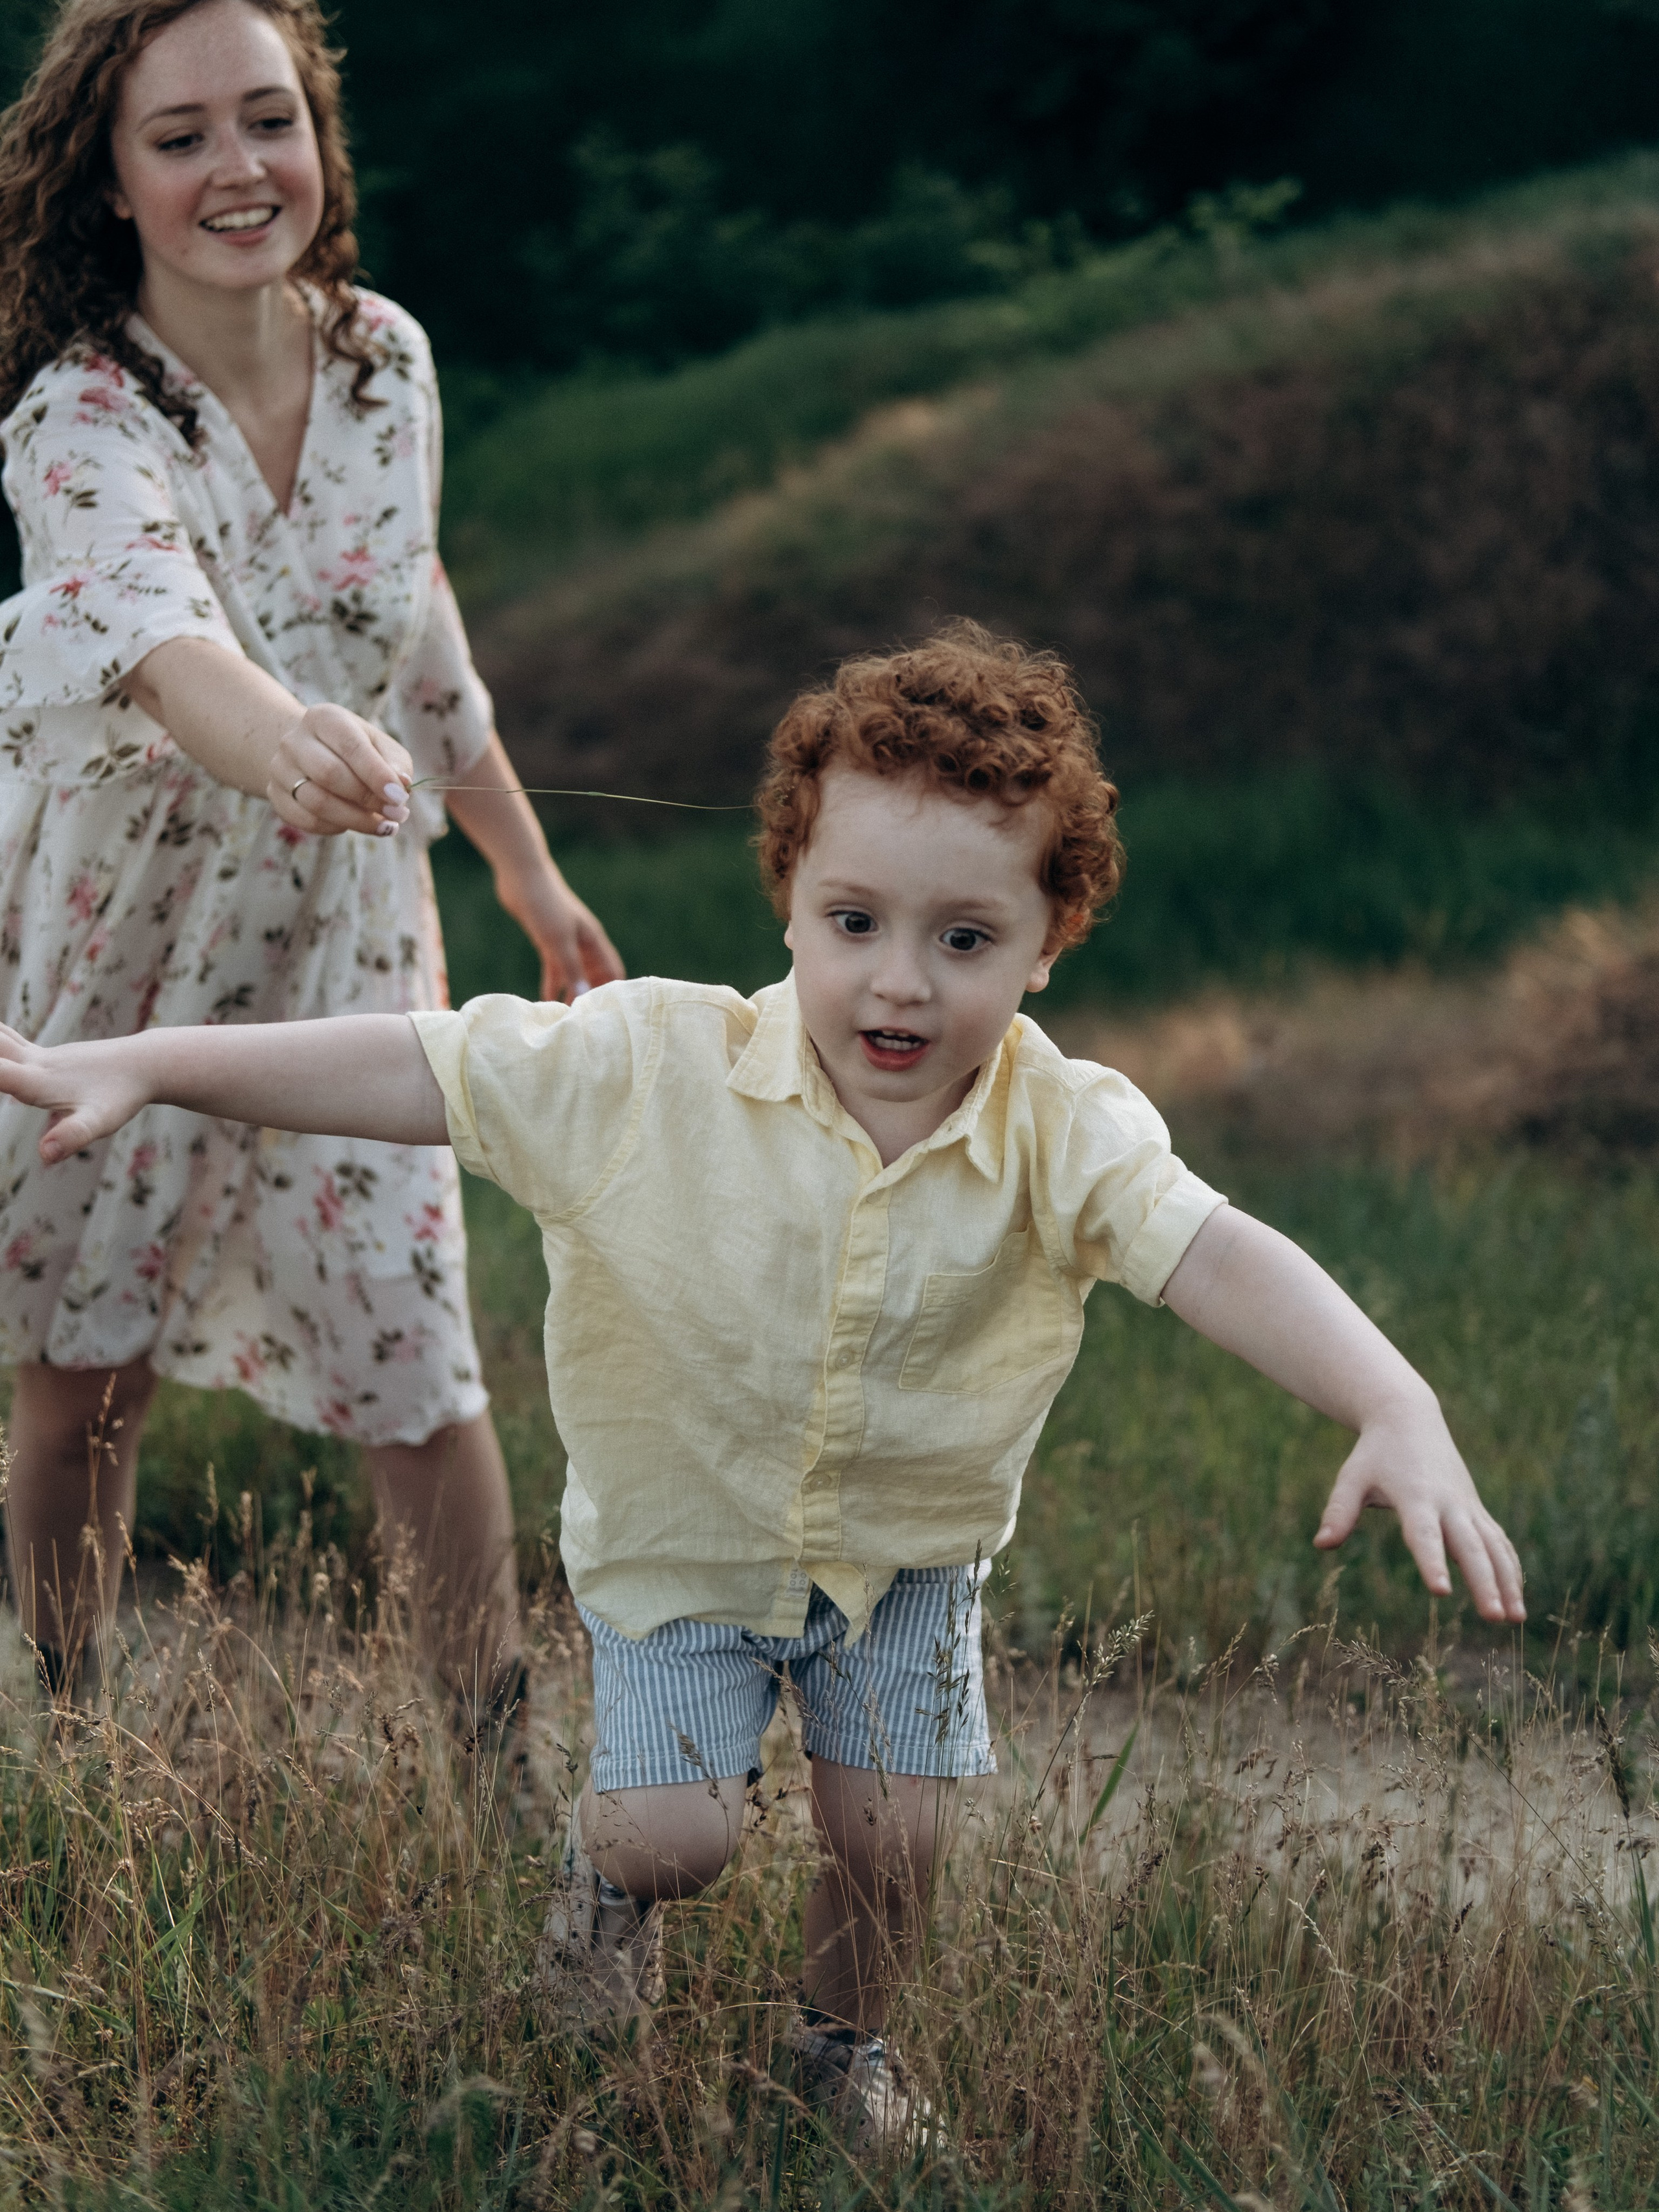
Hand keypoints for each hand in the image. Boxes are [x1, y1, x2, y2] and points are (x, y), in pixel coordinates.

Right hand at [0, 1026, 151, 1163]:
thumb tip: (45, 1155)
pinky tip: (0, 1041)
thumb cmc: (122, 1094)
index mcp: (37, 1081)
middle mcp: (36, 1063)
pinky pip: (14, 1042)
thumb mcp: (99, 1122)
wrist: (147, 1063)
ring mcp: (44, 1056)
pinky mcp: (53, 1056)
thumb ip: (72, 1136)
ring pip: (4, 1039)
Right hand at [268, 705, 413, 838]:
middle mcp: (295, 740)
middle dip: (367, 799)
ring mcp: (280, 768)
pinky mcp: (275, 795)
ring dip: (356, 820)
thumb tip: (402, 784)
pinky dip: (336, 827)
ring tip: (384, 826)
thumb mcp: (381, 746)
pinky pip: (307, 820)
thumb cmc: (357, 750)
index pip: (351, 746)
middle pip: (329, 774)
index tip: (399, 798)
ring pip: (316, 802)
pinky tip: (354, 824)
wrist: (312, 751)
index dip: (377, 775)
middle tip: (396, 814)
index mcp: (324, 718)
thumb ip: (395, 763)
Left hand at [495, 863, 625, 1004]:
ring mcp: (565, 942)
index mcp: (593, 940)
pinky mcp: (547, 941)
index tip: (614, 1013)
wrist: (521, 876)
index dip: (615, 989)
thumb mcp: (558, 940)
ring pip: (573, 975)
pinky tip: (546, 1001)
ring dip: (571, 993)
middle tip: (589, 1021)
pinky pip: (554, 969)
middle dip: (593, 996)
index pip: (612, 969)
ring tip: (568, 1017)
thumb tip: (583, 995)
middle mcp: (583, 943)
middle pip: (594, 975)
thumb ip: (570, 968)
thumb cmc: (544, 904)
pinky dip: (552, 984)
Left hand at [1313, 1400, 1525, 1622]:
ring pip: (1494, 1546)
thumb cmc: (1375, 1454)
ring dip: (1507, 1581)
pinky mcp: (1476, 1509)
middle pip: (1470, 1546)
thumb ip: (1339, 1510)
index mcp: (1415, 1496)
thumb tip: (1321, 1545)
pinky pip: (1498, 1540)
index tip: (1441, 1591)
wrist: (1410, 1418)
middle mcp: (1448, 1502)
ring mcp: (1467, 1505)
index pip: (1424, 1534)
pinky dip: (1510, 1567)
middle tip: (1493, 1617)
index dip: (1432, 1562)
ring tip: (1516, 1620)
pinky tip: (1516, 1598)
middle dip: (1484, 1582)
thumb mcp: (1352, 1477)